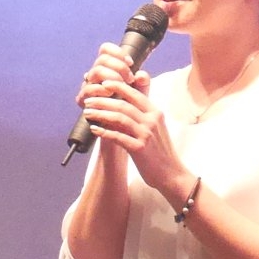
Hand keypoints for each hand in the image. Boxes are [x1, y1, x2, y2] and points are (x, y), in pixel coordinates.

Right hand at [75, 41, 141, 108]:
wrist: (121, 128)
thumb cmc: (131, 108)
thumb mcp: (141, 94)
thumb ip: (143, 83)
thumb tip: (141, 74)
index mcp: (107, 69)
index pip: (105, 50)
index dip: (117, 52)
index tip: (131, 63)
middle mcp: (95, 75)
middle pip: (102, 59)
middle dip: (119, 66)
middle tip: (130, 78)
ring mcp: (88, 86)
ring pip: (96, 71)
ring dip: (112, 76)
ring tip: (123, 85)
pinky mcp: (83, 99)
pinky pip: (89, 88)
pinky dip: (101, 89)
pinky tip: (111, 93)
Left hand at [77, 70, 187, 199]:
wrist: (171, 174)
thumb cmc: (161, 152)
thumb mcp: (156, 128)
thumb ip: (142, 115)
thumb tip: (120, 106)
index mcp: (156, 113)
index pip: (134, 94)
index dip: (118, 86)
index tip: (104, 84)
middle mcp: (152, 121)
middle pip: (123, 104)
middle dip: (102, 101)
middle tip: (88, 101)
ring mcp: (146, 135)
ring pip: (118, 118)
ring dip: (100, 114)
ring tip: (87, 113)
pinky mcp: (139, 148)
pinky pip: (117, 136)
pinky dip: (104, 132)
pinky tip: (94, 130)